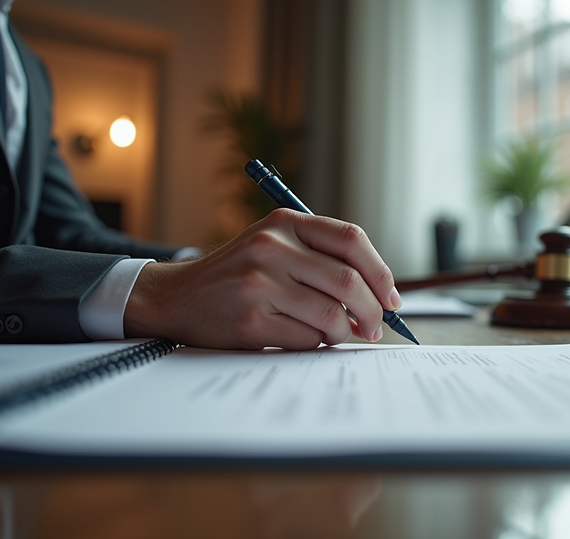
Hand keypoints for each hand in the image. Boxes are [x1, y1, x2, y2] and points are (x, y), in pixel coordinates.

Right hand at [123, 209, 401, 349]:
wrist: (177, 297)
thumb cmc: (239, 274)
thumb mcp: (274, 245)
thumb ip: (321, 257)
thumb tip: (381, 294)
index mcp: (284, 223)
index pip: (351, 240)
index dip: (381, 272)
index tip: (392, 298)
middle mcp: (271, 247)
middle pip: (348, 281)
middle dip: (372, 311)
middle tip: (375, 327)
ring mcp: (259, 284)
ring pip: (331, 316)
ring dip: (345, 333)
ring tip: (340, 335)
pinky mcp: (250, 320)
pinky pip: (307, 339)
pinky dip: (316, 344)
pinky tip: (305, 339)